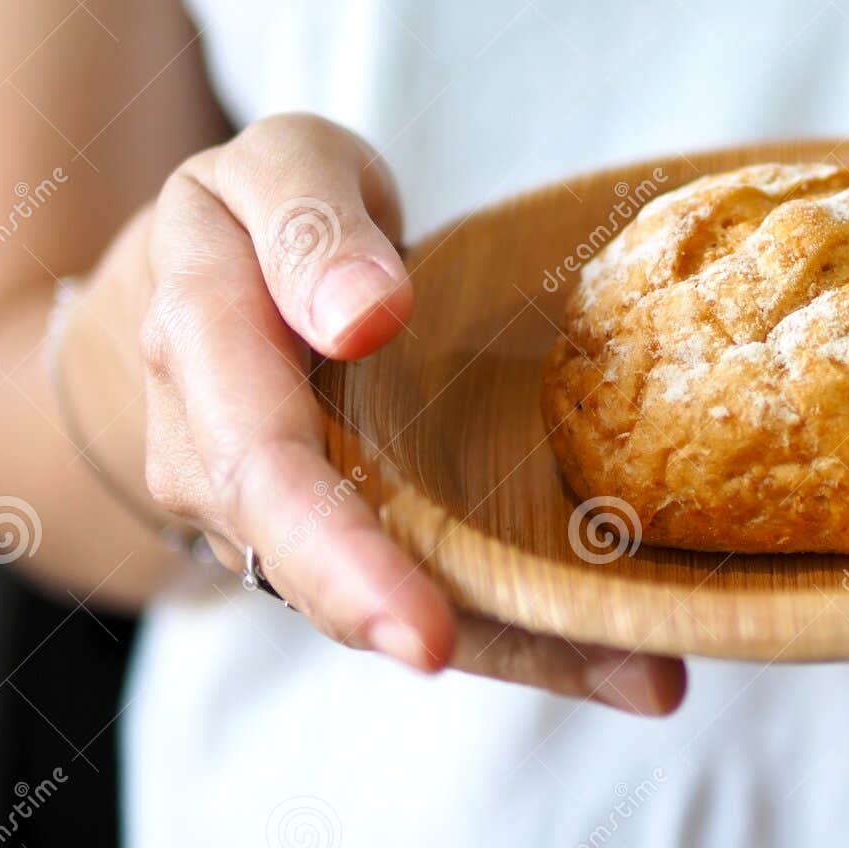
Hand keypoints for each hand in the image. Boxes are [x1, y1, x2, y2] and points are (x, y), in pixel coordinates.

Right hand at [131, 114, 685, 713]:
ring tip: (648, 677)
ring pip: (379, 603)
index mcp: (203, 352)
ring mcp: (271, 520)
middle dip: (437, 637)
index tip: (427, 631)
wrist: (200, 278)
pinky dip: (521, 639)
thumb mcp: (279, 168)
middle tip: (592, 679)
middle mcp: (218, 463)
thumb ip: (311, 225)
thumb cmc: (263, 215)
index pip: (266, 469)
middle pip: (320, 572)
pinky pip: (418, 592)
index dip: (346, 557)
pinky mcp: (337, 538)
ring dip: (514, 649)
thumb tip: (366, 314)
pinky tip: (629, 669)